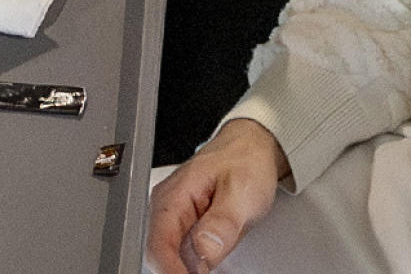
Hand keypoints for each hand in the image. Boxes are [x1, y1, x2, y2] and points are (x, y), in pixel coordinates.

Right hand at [146, 118, 289, 273]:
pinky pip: (184, 256)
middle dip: (179, 272)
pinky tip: (213, 266)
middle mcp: (168, 208)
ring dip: (188, 271)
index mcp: (173, 196)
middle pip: (159, 256)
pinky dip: (197, 267)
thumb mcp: (242, 191)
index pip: (158, 245)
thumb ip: (222, 222)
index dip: (172, 272)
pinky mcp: (188, 228)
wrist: (252, 149)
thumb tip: (204, 249)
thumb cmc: (246, 161)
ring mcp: (176, 219)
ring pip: (171, 258)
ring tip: (217, 266)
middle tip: (210, 273)